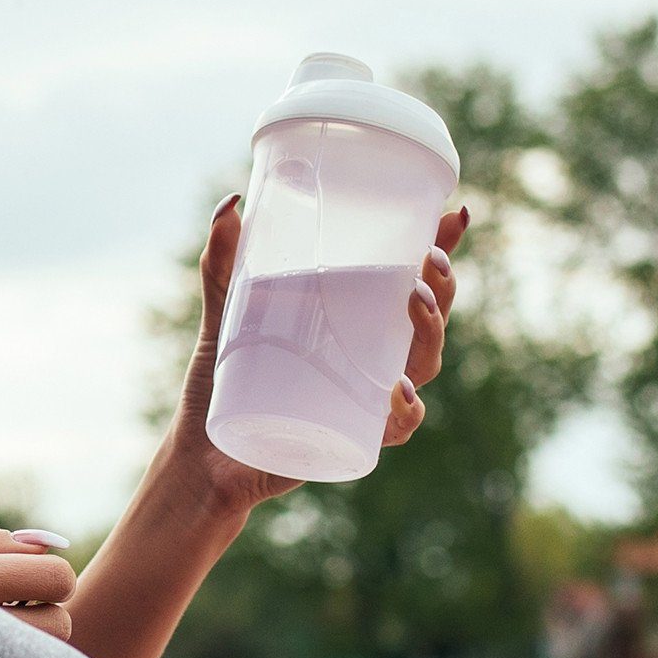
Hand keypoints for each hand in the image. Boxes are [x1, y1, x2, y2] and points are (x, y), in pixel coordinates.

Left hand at [166, 194, 472, 511]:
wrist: (201, 457)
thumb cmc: (218, 384)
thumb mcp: (221, 311)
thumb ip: (223, 260)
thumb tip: (231, 201)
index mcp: (353, 322)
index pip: (410, 281)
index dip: (441, 250)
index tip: (457, 214)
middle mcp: (370, 359)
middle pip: (429, 320)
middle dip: (443, 286)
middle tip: (430, 258)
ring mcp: (365, 400)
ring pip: (424, 365)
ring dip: (432, 332)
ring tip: (416, 301)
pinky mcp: (353, 439)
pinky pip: (396, 427)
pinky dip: (406, 409)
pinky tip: (400, 389)